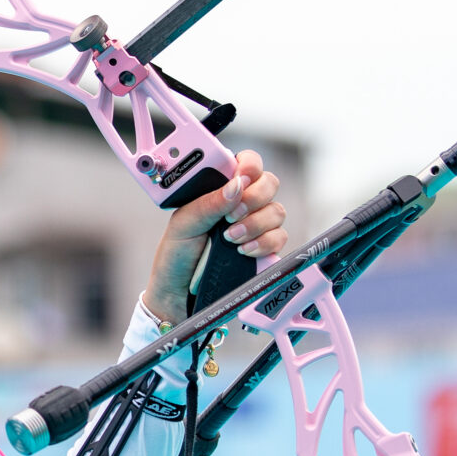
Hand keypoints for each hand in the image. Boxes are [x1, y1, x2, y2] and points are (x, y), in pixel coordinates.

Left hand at [141, 149, 288, 326]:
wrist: (179, 292)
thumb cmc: (176, 254)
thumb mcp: (183, 224)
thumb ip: (209, 203)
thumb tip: (236, 185)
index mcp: (221, 188)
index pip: (247, 163)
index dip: (249, 166)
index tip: (241, 180)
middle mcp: (242, 203)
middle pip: (269, 183)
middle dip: (254, 198)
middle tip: (231, 216)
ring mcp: (256, 225)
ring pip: (277, 211)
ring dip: (255, 224)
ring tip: (231, 238)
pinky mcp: (264, 249)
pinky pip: (280, 237)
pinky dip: (263, 243)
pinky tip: (244, 251)